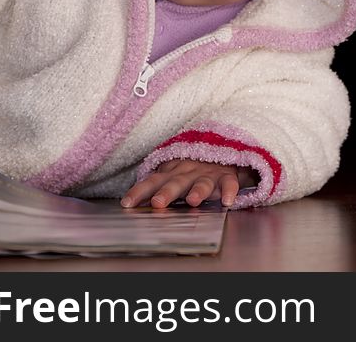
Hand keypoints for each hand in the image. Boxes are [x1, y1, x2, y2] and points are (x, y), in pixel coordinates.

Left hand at [120, 159, 257, 208]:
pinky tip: (227, 201)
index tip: (126, 204)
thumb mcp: (171, 174)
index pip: (152, 181)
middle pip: (176, 182)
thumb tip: (129, 203)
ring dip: (197, 191)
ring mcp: (208, 174)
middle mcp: (188, 172)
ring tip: (193, 200)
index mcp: (171, 172)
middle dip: (166, 192)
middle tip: (157, 203)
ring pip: (202, 183)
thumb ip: (155, 186)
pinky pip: (229, 183)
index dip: (139, 191)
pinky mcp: (226, 177)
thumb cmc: (191, 169)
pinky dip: (229, 191)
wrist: (220, 152)